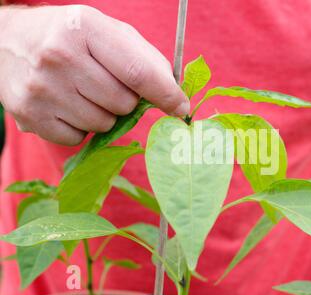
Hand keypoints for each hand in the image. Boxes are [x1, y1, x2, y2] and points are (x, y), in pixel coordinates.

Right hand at [0, 5, 188, 145]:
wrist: (8, 41)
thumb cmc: (70, 37)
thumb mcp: (108, 31)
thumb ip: (145, 59)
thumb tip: (174, 95)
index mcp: (85, 28)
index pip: (138, 72)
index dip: (167, 95)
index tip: (181, 108)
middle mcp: (59, 57)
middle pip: (124, 103)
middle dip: (125, 98)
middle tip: (105, 82)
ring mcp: (41, 89)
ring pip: (105, 124)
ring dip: (103, 113)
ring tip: (82, 91)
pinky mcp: (30, 116)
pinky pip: (80, 138)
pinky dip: (81, 126)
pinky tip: (66, 104)